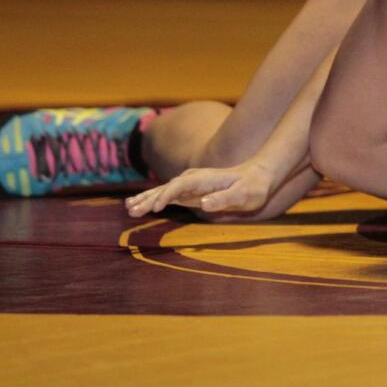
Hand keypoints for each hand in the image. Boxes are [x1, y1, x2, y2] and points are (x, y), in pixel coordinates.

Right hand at [125, 161, 278, 216]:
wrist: (258, 176)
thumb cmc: (253, 187)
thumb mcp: (244, 195)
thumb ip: (224, 198)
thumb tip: (203, 203)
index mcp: (204, 178)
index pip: (179, 186)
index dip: (166, 195)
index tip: (156, 207)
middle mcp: (193, 179)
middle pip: (166, 188)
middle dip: (149, 198)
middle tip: (131, 210)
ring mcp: (190, 185)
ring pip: (163, 191)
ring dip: (147, 199)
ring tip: (129, 208)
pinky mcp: (191, 192)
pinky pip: (168, 196)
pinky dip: (154, 200)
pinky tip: (141, 206)